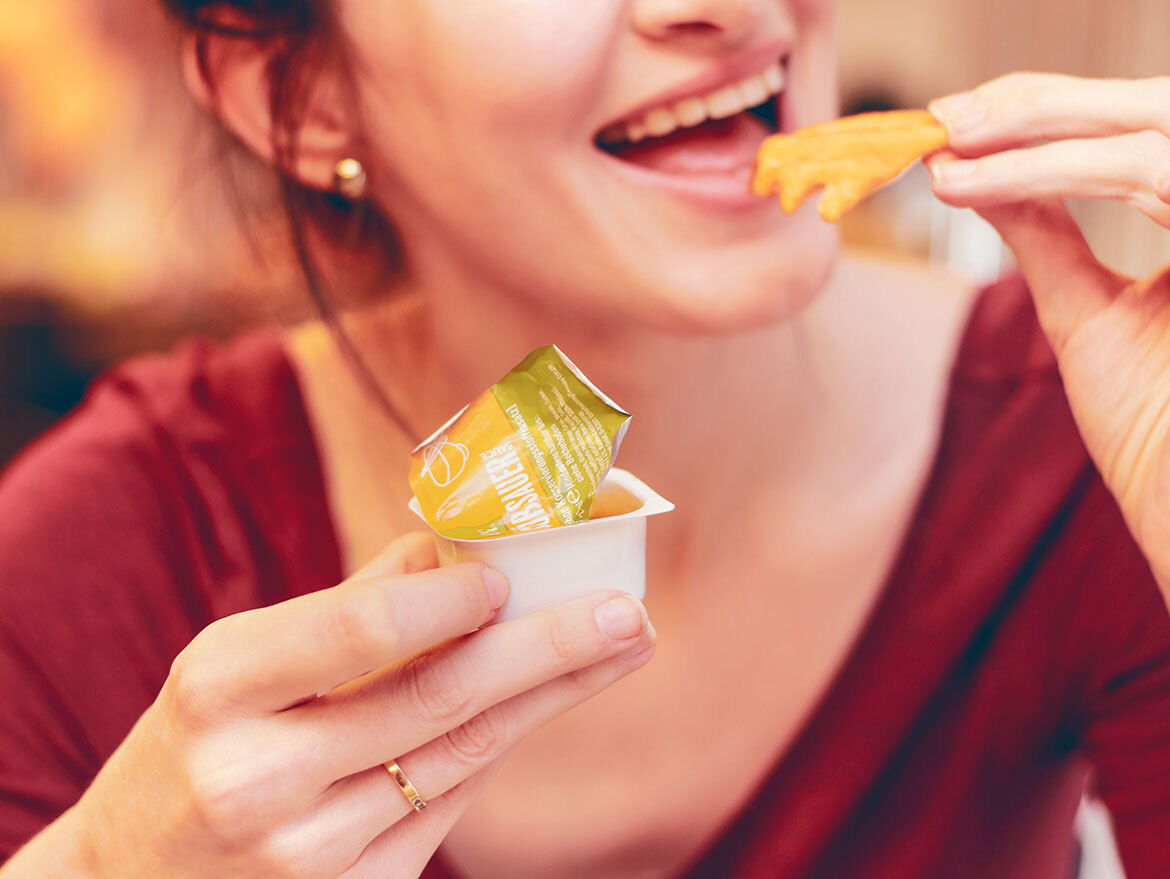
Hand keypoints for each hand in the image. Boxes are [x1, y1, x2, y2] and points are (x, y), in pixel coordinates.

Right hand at [19, 534, 654, 877]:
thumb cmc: (200, 741)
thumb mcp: (240, 661)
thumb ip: (350, 604)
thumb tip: (460, 545)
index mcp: (218, 685)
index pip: (360, 631)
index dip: (450, 600)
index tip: (514, 575)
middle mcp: (255, 775)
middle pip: (437, 699)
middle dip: (549, 650)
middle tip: (630, 613)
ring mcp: (302, 852)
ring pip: (459, 757)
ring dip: (549, 698)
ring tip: (618, 649)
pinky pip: (445, 811)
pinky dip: (495, 750)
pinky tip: (540, 705)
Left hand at [925, 72, 1169, 664]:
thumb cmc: (1158, 431)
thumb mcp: (1086, 313)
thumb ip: (1047, 236)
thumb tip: (978, 174)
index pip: (1135, 125)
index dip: (1044, 108)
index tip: (949, 123)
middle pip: (1152, 103)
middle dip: (1037, 105)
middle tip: (942, 122)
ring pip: (1158, 129)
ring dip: (1039, 134)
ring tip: (948, 153)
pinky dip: (1066, 175)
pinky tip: (985, 187)